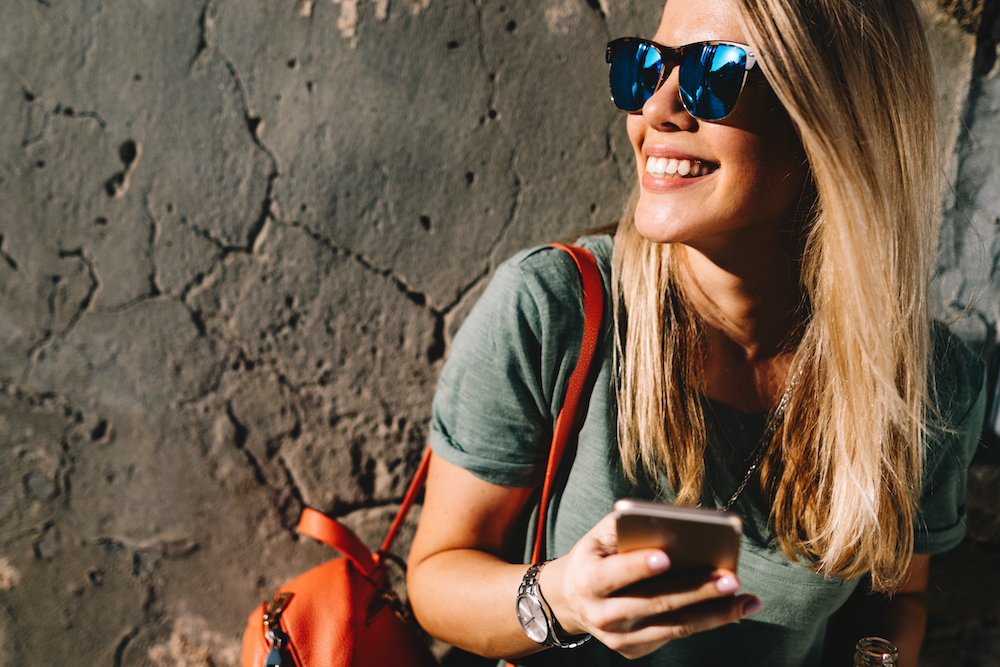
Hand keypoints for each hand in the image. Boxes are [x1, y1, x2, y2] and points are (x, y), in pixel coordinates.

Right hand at [540, 514, 761, 658]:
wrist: (572, 600)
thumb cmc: (597, 556)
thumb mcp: (600, 536)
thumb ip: (629, 526)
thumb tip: (674, 525)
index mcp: (588, 581)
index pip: (613, 575)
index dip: (638, 567)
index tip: (666, 556)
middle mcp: (601, 615)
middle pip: (654, 603)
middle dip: (696, 590)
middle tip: (730, 578)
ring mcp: (619, 638)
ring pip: (673, 626)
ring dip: (715, 613)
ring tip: (746, 599)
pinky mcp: (635, 650)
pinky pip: (676, 634)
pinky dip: (707, 620)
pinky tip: (734, 608)